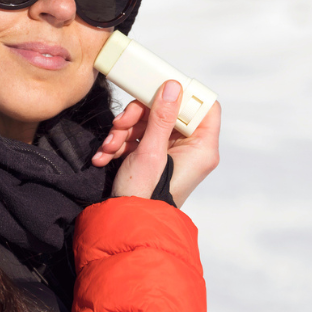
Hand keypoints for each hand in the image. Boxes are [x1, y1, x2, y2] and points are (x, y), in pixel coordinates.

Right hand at [92, 79, 220, 206]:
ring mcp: (172, 154)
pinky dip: (122, 144)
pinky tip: (105, 155)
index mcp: (202, 148)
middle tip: (121, 122)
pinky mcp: (154, 159)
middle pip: (170, 113)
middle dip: (139, 116)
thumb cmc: (145, 195)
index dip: (184, 95)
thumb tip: (173, 87)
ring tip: (109, 146)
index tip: (160, 88)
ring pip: (150, 124)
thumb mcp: (151, 151)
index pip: (205, 108)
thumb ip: (162, 117)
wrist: (125, 223)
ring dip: (124, 131)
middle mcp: (191, 150)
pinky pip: (140, 139)